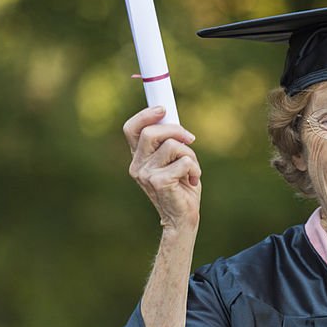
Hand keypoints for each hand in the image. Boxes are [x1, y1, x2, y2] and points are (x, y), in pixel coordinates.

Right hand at [124, 106, 201, 231]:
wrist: (183, 218)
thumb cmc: (182, 187)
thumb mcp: (174, 160)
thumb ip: (170, 142)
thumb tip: (173, 119)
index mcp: (139, 158)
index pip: (131, 129)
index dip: (145, 115)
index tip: (163, 109)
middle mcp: (137, 165)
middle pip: (151, 132)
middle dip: (176, 130)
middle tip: (191, 138)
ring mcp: (145, 175)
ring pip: (172, 146)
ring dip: (190, 154)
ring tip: (192, 170)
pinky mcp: (159, 182)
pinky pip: (184, 161)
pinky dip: (195, 169)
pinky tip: (192, 181)